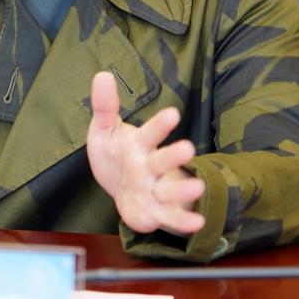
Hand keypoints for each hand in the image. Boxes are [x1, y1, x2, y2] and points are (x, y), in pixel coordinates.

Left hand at [86, 71, 205, 236]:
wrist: (120, 189)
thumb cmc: (116, 155)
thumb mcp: (104, 131)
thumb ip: (105, 107)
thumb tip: (101, 75)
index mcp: (139, 144)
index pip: (150, 132)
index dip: (160, 124)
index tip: (173, 113)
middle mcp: (151, 166)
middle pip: (163, 160)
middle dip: (174, 155)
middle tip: (187, 148)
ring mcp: (156, 189)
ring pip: (171, 189)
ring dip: (183, 189)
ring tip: (197, 188)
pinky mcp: (155, 212)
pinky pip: (170, 217)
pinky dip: (182, 222)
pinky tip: (197, 224)